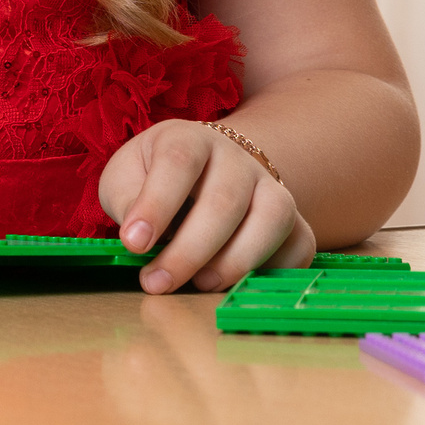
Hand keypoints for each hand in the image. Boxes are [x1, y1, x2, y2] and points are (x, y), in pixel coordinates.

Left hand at [99, 118, 314, 293]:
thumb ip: (124, 200)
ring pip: (272, 218)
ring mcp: (271, 186)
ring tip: (200, 285)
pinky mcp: (294, 220)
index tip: (133, 244)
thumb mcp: (124, 177)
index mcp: (188, 138)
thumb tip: (137, 238)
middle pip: (224, 200)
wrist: (207, 171)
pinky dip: (273, 271)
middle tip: (157, 283)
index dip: (156, 204)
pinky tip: (237, 286)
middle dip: (189, 251)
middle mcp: (237, 158)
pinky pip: (299, 245)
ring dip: (236, 260)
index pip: (178, 162)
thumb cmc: (154, 177)